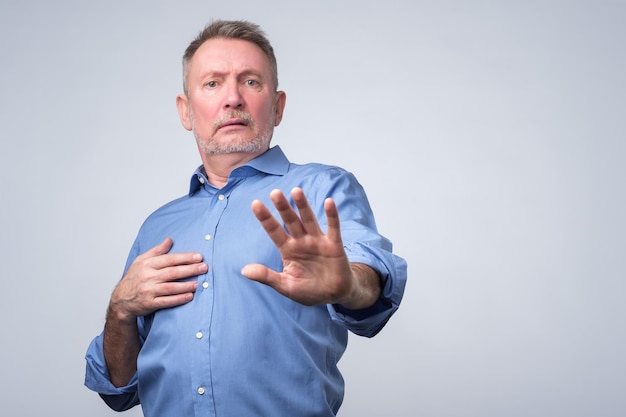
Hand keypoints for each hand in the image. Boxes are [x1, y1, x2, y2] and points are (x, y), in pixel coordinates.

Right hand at [108, 237, 206, 322]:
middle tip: (204, 267)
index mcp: (147, 264)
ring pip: (171, 287)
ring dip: (186, 285)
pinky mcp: (150, 303)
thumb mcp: (141, 260)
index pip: (169, 259)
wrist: (121, 299)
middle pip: (173, 272)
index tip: (199, 256)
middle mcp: (148, 277)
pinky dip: (179, 299)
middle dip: (190, 269)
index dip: (185, 257)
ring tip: (198, 283)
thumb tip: (169, 240)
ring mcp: (149, 291)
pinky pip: (167, 301)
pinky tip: (189, 296)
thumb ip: (156, 251)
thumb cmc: (134, 278)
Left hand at [241, 187, 378, 307]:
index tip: (255, 204)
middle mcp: (301, 241)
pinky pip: (333, 227)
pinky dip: (331, 215)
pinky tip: (329, 202)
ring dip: (303, 206)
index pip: (274, 231)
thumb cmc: (308, 290)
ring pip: (308, 220)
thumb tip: (244, 270)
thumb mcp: (285, 286)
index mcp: (287, 249)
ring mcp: (318, 241)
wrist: (332, 296)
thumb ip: (267, 276)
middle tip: (274, 192)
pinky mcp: (334, 245)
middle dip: (283, 207)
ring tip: (296, 191)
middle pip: (290, 221)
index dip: (265, 218)